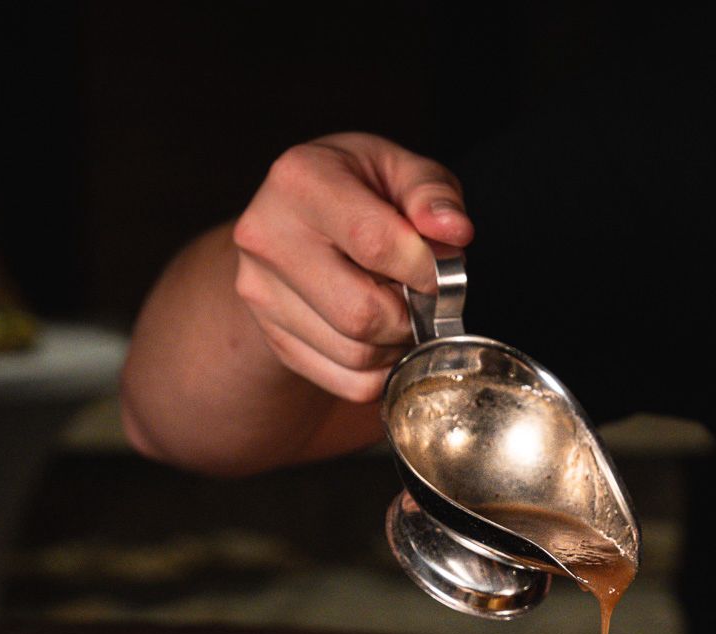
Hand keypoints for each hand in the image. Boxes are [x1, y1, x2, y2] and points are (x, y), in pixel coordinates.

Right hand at [230, 132, 474, 403]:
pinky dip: (382, 371)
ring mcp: (260, 293)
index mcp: (299, 180)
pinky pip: (347, 384)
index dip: (424, 268)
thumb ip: (432, 193)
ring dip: (398, 344)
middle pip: (360, 312)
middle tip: (424, 297)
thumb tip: (455, 231)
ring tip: (403, 309)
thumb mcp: (401, 168)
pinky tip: (384, 336)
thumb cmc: (361, 188)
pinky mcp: (272, 338)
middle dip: (412, 315)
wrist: (300, 218)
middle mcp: (266, 237)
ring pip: (356, 355)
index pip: (374, 243)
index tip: (441, 270)